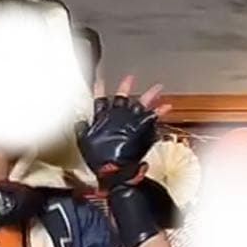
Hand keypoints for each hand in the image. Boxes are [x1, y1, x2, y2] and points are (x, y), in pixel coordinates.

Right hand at [76, 75, 171, 189]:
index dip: (99, 89)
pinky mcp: (143, 128)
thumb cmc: (100, 159)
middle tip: (130, 78)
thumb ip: (82, 130)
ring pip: (141, 103)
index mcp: (103, 118)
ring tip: (157, 88)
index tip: (100, 80)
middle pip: (122, 97)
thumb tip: (80, 122)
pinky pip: (153, 117)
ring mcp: (131, 120)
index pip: (99, 99)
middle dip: (126, 87)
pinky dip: (160, 112)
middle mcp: (118, 115)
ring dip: (149, 95)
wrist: (115, 168)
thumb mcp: (84, 143)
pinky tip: (166, 106)